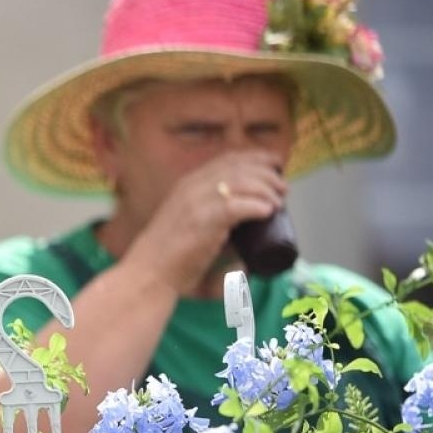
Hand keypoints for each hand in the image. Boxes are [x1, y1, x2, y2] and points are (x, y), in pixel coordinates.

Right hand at [121, 151, 286, 294]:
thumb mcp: (189, 222)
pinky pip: (238, 205)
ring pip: (242, 182)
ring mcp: (196, 202)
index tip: (276, 166)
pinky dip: (257, 206)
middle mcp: (192, 186)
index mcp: (188, 183)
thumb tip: (247, 225)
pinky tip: (268, 211)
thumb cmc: (170, 255)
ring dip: (267, 190)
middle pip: (240, 167)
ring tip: (279, 202)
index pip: (228, 159)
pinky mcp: (202, 221)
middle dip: (268, 173)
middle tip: (283, 188)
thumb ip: (213, 217)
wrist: (148, 273)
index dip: (257, 158)